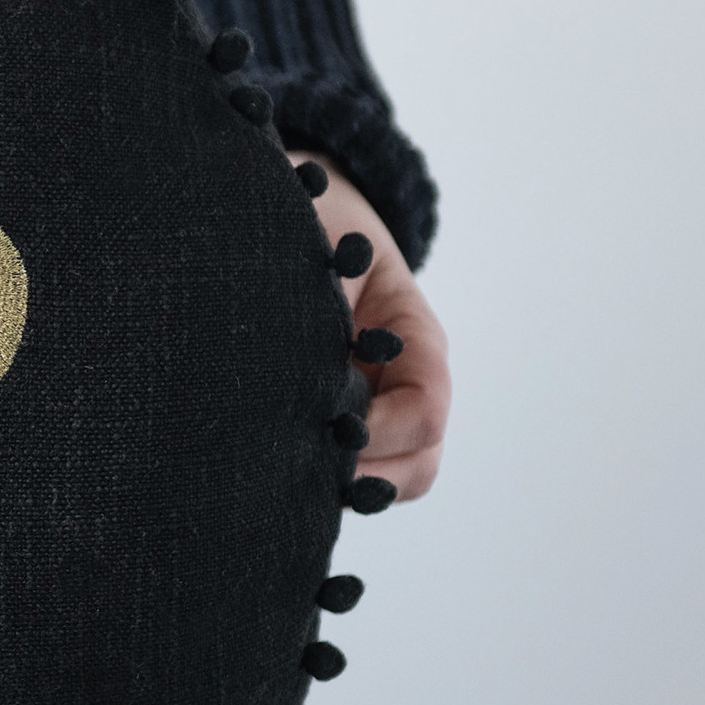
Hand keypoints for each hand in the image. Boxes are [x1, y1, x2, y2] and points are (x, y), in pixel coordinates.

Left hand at [287, 151, 448, 503]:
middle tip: (296, 466)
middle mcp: (410, 382)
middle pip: (419, 463)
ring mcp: (384, 409)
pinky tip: (278, 470)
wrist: (307, 219)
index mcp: (414, 338)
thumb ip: (316, 296)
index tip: (324, 425)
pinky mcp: (349, 426)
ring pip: (394, 480)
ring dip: (345, 485)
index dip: (379, 431)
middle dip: (363, 474)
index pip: (426, 408)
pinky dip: (325, 483)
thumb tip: (292, 357)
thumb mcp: (319, 248)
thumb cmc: (315, 226)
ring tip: (287, 473)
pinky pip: (356, 477)